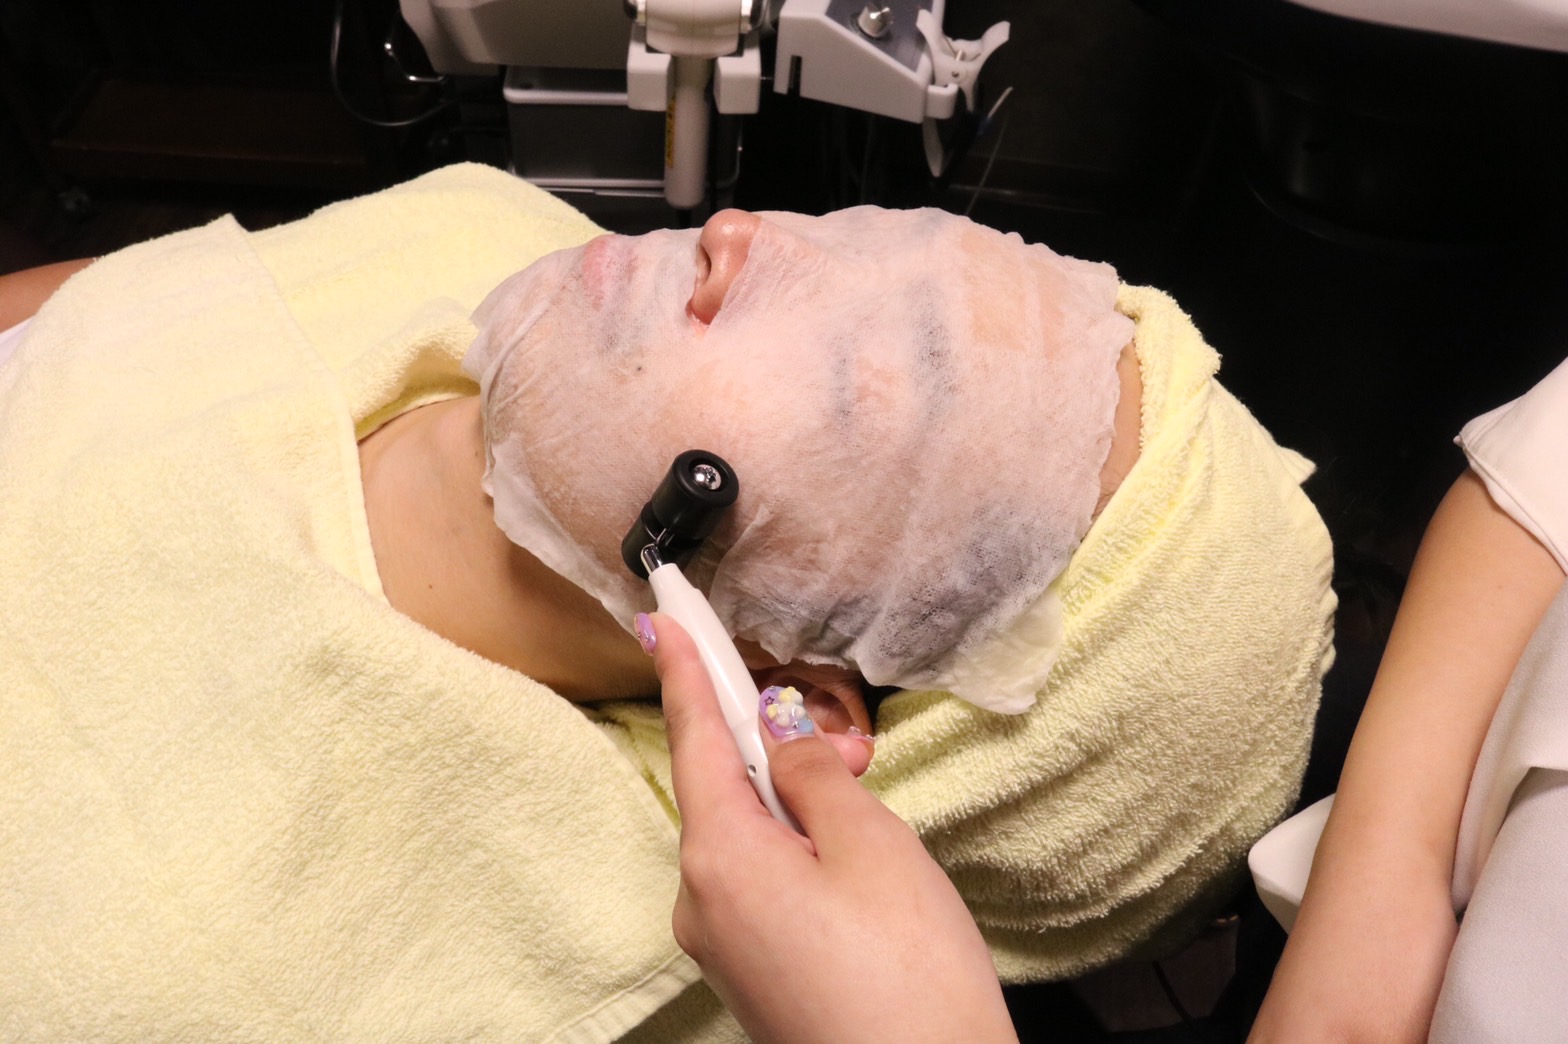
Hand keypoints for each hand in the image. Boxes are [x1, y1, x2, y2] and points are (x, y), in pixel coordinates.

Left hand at [650, 613, 1017, 1043]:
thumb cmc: (908, 972)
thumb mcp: (871, 846)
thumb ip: (815, 776)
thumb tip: (778, 734)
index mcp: (719, 857)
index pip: (695, 739)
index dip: (684, 670)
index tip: (663, 617)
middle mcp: (701, 901)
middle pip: (726, 789)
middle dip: (781, 751)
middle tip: (861, 753)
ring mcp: (721, 944)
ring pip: (748, 837)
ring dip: (799, 806)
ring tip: (872, 814)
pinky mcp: (750, 972)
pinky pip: (760, 882)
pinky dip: (797, 851)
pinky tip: (852, 865)